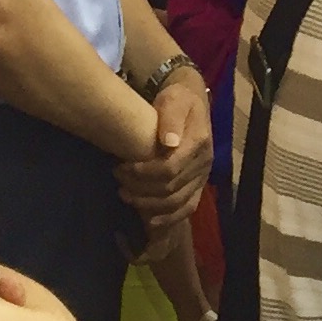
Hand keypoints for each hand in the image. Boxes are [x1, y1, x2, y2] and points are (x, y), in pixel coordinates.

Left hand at [115, 71, 212, 230]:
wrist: (190, 102)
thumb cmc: (177, 100)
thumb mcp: (174, 99)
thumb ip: (171, 117)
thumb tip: (168, 142)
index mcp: (198, 142)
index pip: (169, 168)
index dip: (142, 173)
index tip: (121, 166)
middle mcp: (204, 163)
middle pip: (170, 188)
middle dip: (140, 187)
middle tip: (117, 177)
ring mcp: (202, 176)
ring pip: (177, 202)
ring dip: (148, 204)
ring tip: (125, 194)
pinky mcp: (198, 185)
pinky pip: (187, 208)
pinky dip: (168, 218)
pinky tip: (149, 221)